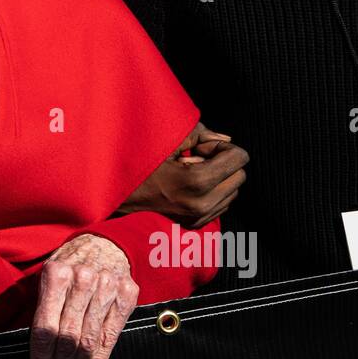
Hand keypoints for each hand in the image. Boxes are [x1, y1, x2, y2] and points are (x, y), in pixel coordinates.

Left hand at [30, 233, 136, 358]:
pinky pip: (110, 338)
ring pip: (89, 343)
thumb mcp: (46, 277)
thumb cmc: (69, 266)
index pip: (44, 330)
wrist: (104, 243)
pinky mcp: (127, 293)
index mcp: (55, 274)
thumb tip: (26, 351)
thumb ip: (37, 308)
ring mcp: (107, 286)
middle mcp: (82, 279)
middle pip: (67, 340)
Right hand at [125, 122, 247, 227]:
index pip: (239, 158)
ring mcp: (199, 217)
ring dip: (218, 179)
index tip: (198, 149)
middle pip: (240, 175)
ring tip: (189, 174)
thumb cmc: (139, 165)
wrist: (117, 197)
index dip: (220, 147)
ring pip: (233, 191)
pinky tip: (188, 187)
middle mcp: (203, 204)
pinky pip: (221, 204)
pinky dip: (212, 192)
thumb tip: (226, 141)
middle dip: (222, 163)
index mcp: (197, 181)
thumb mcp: (167, 142)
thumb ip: (200, 134)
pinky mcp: (195, 224)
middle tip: (194, 159)